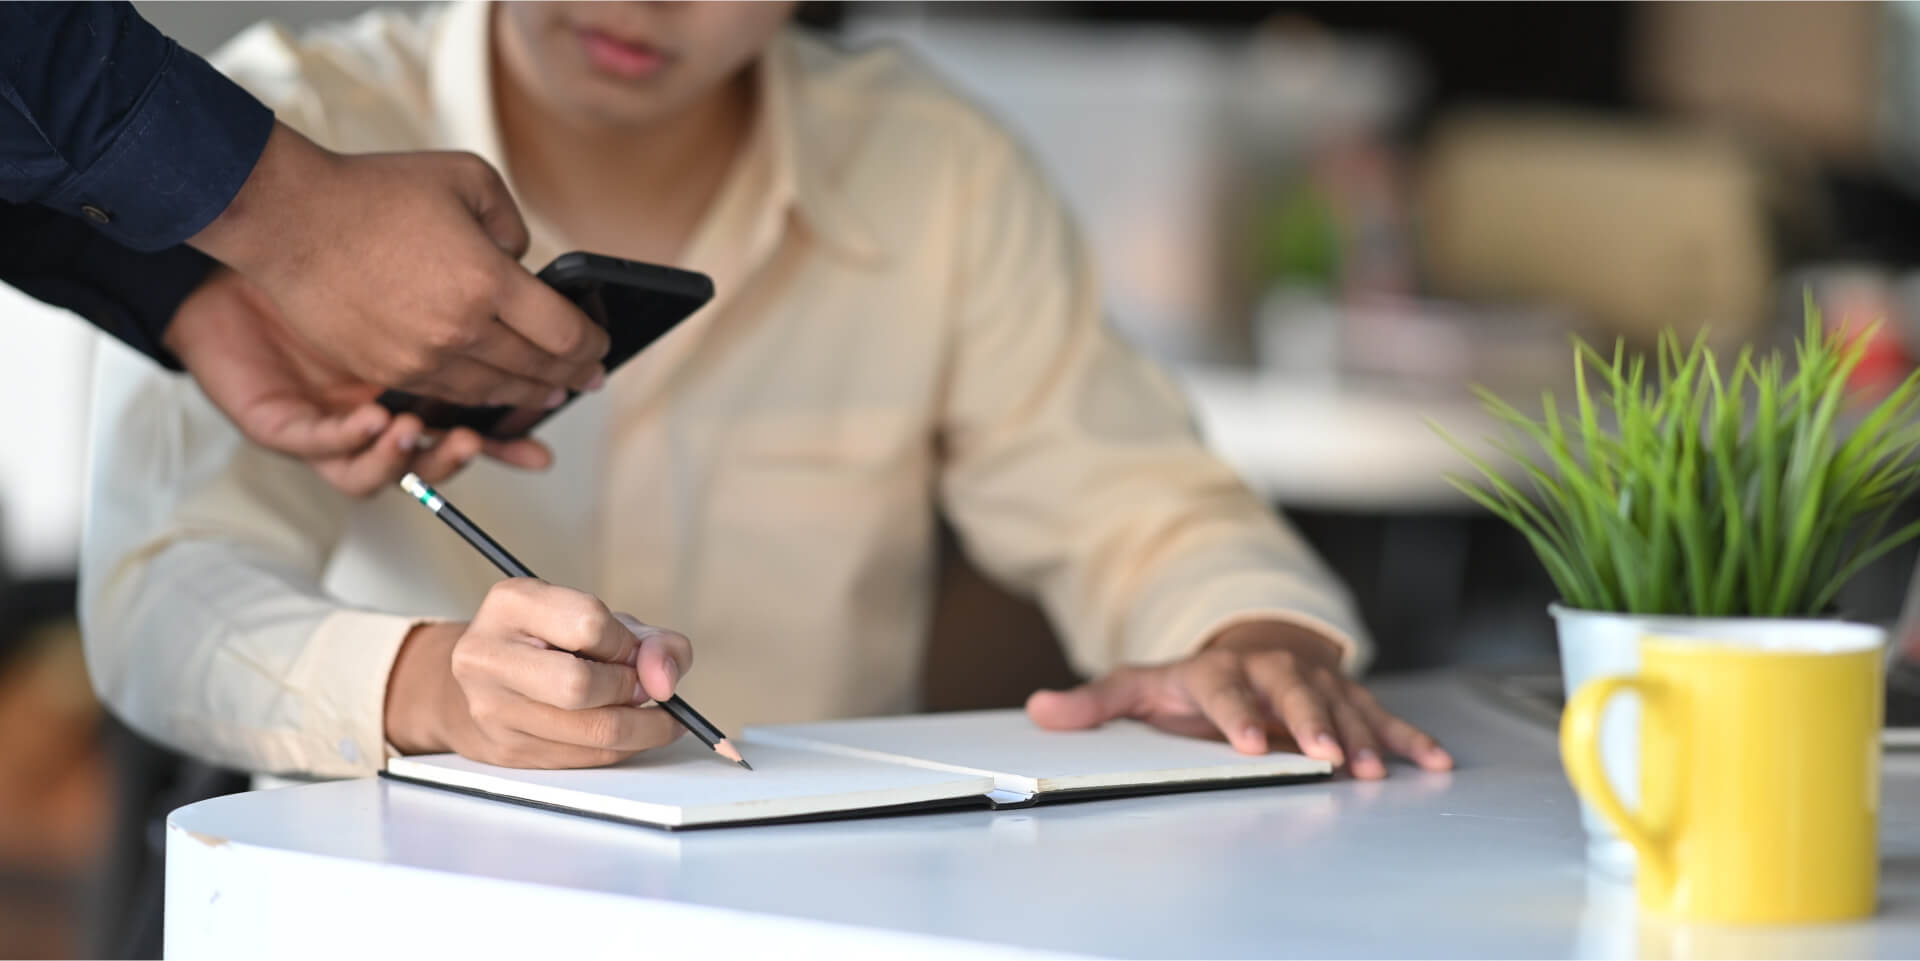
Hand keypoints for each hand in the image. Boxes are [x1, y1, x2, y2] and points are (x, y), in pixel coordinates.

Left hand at [166, 267, 551, 495]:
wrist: (237, 269)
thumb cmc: (322, 276)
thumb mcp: (404, 282)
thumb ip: (460, 296)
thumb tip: (517, 316)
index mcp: (408, 394)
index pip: (469, 430)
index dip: (507, 443)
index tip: (540, 447)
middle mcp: (373, 422)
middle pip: (430, 463)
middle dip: (460, 456)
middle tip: (483, 438)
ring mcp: (330, 430)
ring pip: (377, 474)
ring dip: (407, 460)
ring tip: (421, 431)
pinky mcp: (285, 429)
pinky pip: (323, 451)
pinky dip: (352, 443)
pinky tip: (373, 418)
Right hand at [188, 122, 608, 407]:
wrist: (288, 218)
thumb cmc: (375, 190)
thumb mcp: (467, 178)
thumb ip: (511, 223)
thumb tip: (523, 263)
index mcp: (487, 281)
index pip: (564, 333)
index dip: (592, 345)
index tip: (602, 348)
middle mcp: (460, 329)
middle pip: (537, 370)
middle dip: (572, 377)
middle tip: (590, 379)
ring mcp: (421, 357)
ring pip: (495, 391)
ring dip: (531, 395)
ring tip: (551, 392)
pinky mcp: (386, 371)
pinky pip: (450, 395)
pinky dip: (482, 397)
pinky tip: (496, 392)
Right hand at [384, 580, 692, 767]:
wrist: (485, 682)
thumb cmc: (552, 645)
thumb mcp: (604, 622)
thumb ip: (651, 641)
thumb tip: (665, 679)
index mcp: (512, 604)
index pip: (588, 623)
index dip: (626, 644)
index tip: (632, 652)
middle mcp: (489, 655)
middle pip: (580, 685)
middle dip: (630, 690)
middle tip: (641, 689)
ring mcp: (492, 707)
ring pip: (590, 733)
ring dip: (640, 728)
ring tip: (646, 713)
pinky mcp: (505, 750)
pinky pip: (586, 759)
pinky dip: (621, 748)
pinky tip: (626, 732)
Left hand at [1026, 621, 1452, 778]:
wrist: (1248, 648)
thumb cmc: (1192, 681)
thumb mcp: (1139, 686)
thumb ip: (1094, 703)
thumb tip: (1037, 710)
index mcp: (1218, 668)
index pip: (1224, 687)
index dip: (1234, 713)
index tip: (1244, 742)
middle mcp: (1270, 669)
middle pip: (1291, 689)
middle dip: (1307, 719)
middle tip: (1321, 754)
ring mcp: (1314, 681)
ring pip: (1340, 703)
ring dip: (1359, 734)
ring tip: (1371, 769)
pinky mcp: (1348, 696)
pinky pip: (1381, 714)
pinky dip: (1406, 736)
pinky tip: (1431, 762)